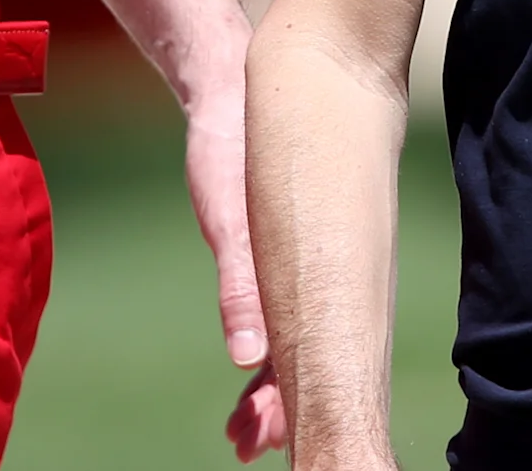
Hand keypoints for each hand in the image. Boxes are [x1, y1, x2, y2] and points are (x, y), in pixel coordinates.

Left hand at [188, 78, 287, 456]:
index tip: (277, 440)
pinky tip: (251, 379)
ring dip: (271, 390)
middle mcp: (303, 278)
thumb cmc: (226, 154)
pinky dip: (265, 355)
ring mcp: (290, 270)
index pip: (305, 360)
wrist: (230, 95)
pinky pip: (274, 320)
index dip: (292, 406)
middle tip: (251, 445)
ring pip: (289, 345)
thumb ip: (239, 286)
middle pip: (301, 361)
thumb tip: (249, 359)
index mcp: (299, 277)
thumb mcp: (228, 220)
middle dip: (283, 409)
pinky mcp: (271, 258)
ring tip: (243, 435)